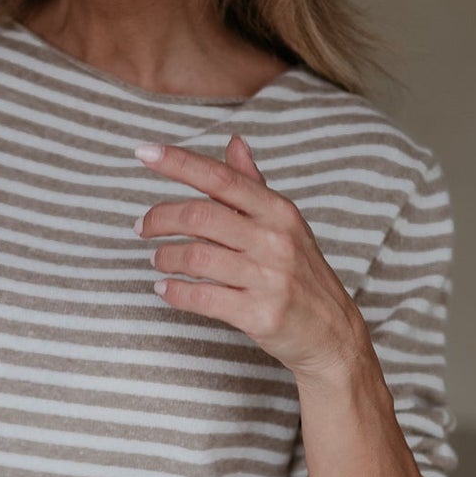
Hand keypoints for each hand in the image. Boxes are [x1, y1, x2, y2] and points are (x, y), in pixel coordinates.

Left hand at [133, 132, 368, 384]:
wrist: (333, 333)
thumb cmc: (300, 274)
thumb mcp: (285, 225)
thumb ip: (253, 186)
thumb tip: (234, 142)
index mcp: (279, 211)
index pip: (221, 177)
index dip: (178, 163)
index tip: (143, 153)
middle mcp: (276, 240)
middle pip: (200, 215)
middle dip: (160, 218)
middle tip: (142, 227)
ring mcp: (269, 278)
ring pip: (196, 257)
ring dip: (165, 257)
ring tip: (158, 260)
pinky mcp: (260, 314)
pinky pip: (202, 297)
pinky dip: (175, 292)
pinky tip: (165, 289)